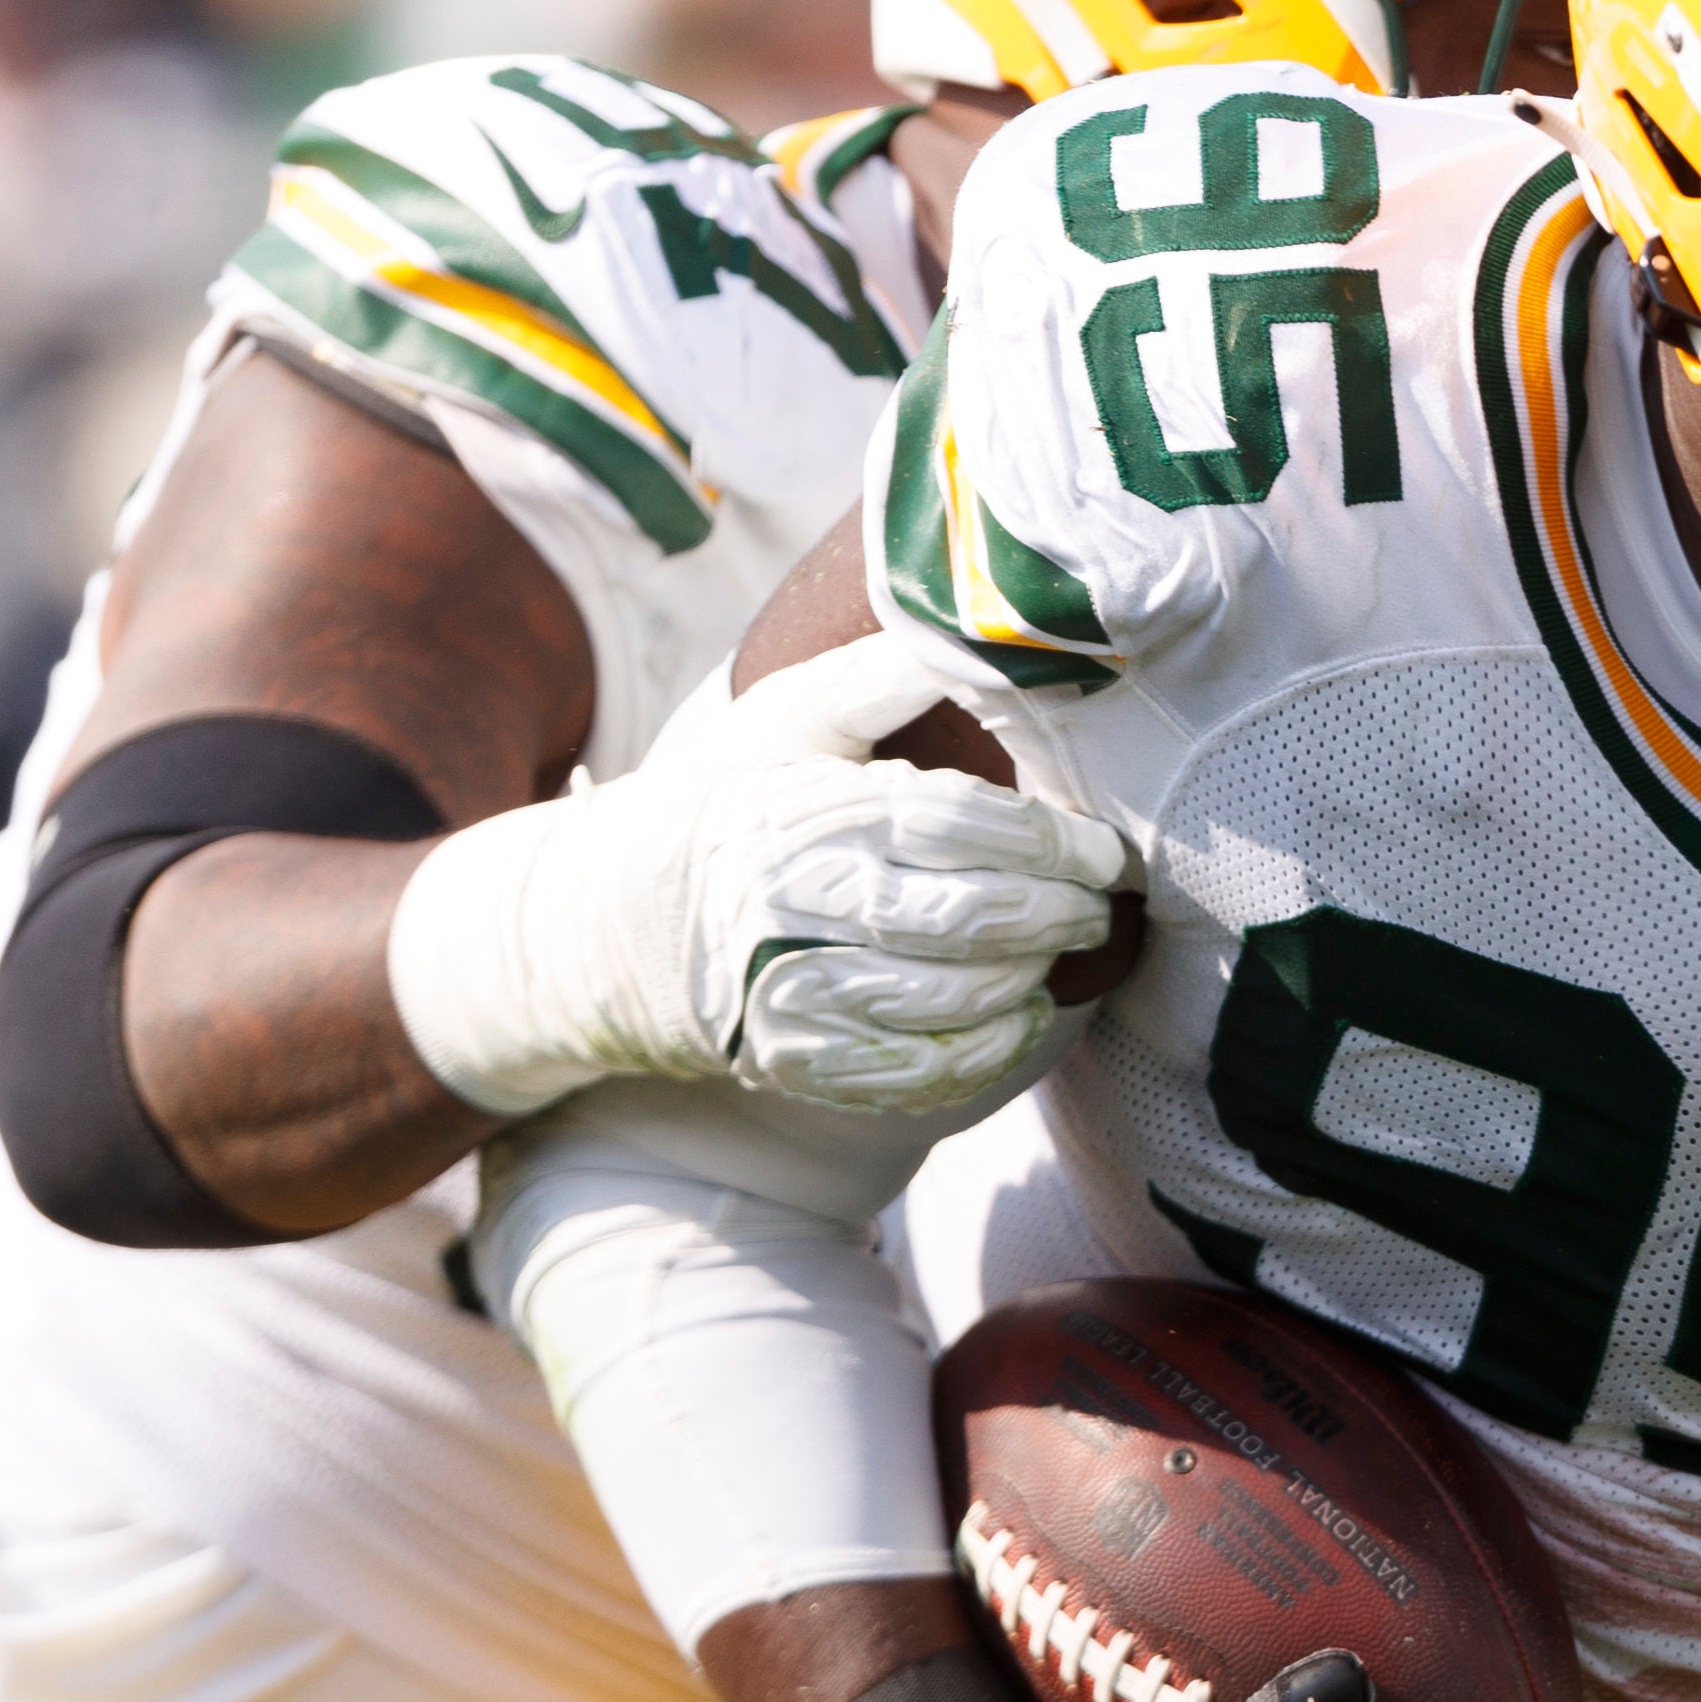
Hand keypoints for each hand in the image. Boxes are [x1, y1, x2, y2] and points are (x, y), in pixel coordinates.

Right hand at [383, 636, 1129, 1121]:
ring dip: (1028, 979)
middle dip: (1054, 913)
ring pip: (947, 999)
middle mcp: (799, 903)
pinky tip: (1019, 1019)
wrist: (598, 922)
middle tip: (1098, 904)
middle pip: (964, 918)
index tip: (1101, 846)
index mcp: (809, 810)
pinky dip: (982, 1052)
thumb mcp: (780, 722)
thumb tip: (962, 628)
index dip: (1047, 841)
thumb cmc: (717, 805)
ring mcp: (794, 991)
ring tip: (1064, 950)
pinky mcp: (794, 1059)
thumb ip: (872, 679)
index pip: (957, 824)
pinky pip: (912, 1072)